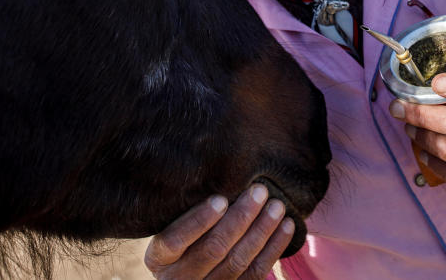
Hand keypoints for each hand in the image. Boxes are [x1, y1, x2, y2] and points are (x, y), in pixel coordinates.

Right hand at [144, 184, 294, 278]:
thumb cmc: (180, 233)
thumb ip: (185, 208)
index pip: (174, 240)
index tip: (219, 199)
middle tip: (258, 192)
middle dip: (239, 218)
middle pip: (213, 249)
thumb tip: (217, 176)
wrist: (189, 269)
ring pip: (238, 261)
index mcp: (159, 258)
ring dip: (261, 231)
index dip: (198, 221)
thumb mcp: (170, 223)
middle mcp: (179, 279)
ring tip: (276, 206)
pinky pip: (256, 273)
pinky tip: (286, 226)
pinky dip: (274, 248)